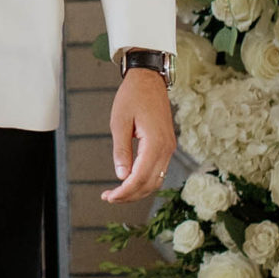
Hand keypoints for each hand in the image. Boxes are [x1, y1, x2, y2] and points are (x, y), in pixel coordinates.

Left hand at [101, 67, 174, 204]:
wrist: (149, 80)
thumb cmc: (132, 97)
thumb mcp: (119, 122)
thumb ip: (121, 150)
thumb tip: (121, 176)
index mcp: (155, 143)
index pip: (141, 177)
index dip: (125, 191)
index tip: (109, 197)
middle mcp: (166, 148)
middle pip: (150, 184)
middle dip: (130, 195)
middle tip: (109, 197)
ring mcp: (169, 148)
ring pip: (156, 180)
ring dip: (137, 190)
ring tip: (117, 193)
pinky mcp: (167, 146)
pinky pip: (158, 170)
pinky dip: (144, 180)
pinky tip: (129, 181)